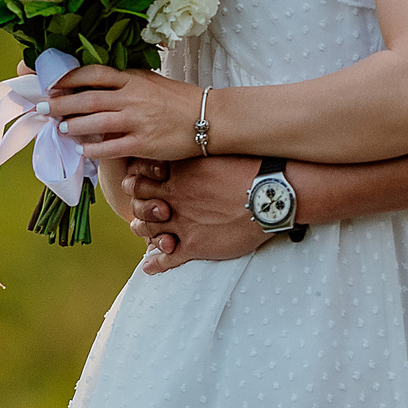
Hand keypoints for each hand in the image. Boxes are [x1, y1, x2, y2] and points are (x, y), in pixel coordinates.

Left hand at [47, 65, 198, 160]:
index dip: (70, 78)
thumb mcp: (151, 81)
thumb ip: (126, 82)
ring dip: (73, 126)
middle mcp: (132, 97)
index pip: (94, 74)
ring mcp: (137, 121)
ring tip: (60, 129)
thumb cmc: (179, 100)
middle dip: (61, 103)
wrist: (208, 118)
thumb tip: (99, 84)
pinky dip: (94, 149)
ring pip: (96, 123)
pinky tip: (83, 151)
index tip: (52, 83)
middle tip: (43, 107)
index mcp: (133, 79)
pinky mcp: (143, 143)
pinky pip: (112, 147)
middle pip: (88, 99)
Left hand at [125, 156, 267, 272]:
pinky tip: (150, 266)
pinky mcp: (193, 245)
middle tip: (139, 204)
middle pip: (139, 202)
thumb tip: (197, 142)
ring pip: (149, 229)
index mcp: (179, 172)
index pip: (142, 174)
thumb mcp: (218, 152)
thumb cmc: (252, 168)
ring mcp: (181, 222)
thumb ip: (198, 152)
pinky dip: (155, 263)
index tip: (139, 179)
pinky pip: (167, 258)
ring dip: (143, 230)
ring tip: (141, 230)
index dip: (137, 178)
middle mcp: (174, 197)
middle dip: (137, 203)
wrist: (270, 195)